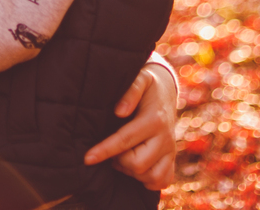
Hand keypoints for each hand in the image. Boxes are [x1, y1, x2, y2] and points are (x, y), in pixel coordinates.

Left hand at [83, 64, 177, 190]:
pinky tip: (136, 168)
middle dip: (119, 161)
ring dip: (132, 172)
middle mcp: (165, 138)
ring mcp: (171, 150)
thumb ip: (130, 91)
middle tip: (111, 152)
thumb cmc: (147, 85)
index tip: (87, 158)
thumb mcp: (141, 78)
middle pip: (138, 164)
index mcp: (154, 120)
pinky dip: (149, 180)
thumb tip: (119, 111)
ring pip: (151, 177)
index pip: (125, 140)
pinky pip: (164, 180)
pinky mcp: (172, 158)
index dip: (104, 151)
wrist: (166, 90)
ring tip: (121, 158)